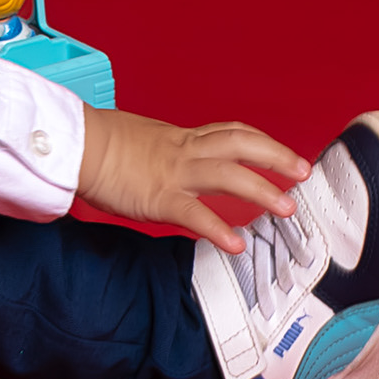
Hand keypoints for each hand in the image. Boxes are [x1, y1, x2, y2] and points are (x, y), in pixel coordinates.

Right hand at [76, 107, 308, 250]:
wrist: (75, 145)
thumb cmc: (97, 144)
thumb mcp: (140, 139)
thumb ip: (162, 151)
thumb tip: (168, 160)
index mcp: (180, 138)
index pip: (231, 133)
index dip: (262, 142)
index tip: (282, 154)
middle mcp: (184, 151)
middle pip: (241, 145)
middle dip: (276, 158)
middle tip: (303, 172)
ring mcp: (174, 174)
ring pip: (229, 175)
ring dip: (263, 191)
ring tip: (287, 209)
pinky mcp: (158, 198)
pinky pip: (195, 214)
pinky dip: (219, 229)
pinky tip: (236, 245)